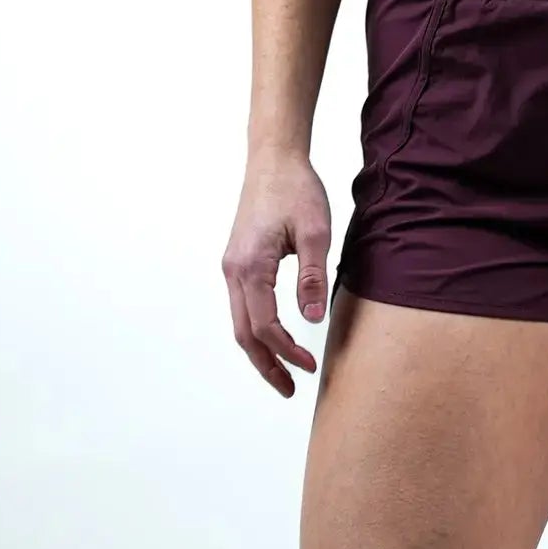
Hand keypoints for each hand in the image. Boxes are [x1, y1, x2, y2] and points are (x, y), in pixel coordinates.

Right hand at [221, 152, 332, 396]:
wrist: (273, 159)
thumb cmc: (295, 189)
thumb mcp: (314, 231)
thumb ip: (311, 276)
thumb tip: (311, 319)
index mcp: (251, 266)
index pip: (266, 325)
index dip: (287, 351)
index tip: (310, 365)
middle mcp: (234, 270)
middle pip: (244, 333)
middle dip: (266, 365)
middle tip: (289, 389)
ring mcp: (232, 266)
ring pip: (240, 322)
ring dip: (260, 350)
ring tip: (283, 373)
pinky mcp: (238, 261)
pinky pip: (243, 306)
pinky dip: (256, 329)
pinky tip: (275, 338)